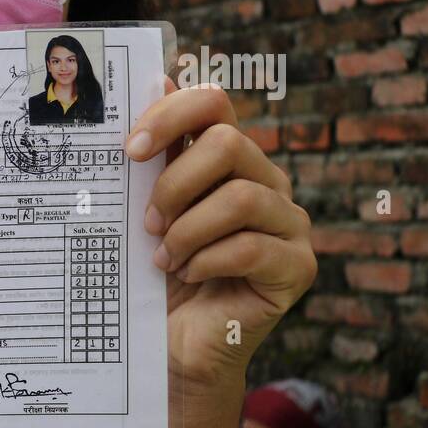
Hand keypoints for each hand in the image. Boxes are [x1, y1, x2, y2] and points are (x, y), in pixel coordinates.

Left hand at [128, 82, 316, 398]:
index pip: (213, 101)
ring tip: (162, 257)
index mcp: (227, 158)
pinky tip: (187, 276)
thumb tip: (153, 81)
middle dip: (175, 183)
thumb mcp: (140, 211)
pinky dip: (207, 261)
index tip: (130, 150)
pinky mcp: (297, 267)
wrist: (171, 345)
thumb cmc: (153, 275)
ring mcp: (288, 223)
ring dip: (188, 229)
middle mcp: (265, 181)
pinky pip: (252, 247)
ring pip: (241, 197)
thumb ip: (150, 158)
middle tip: (146, 222)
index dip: (171, 114)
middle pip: (228, 144)